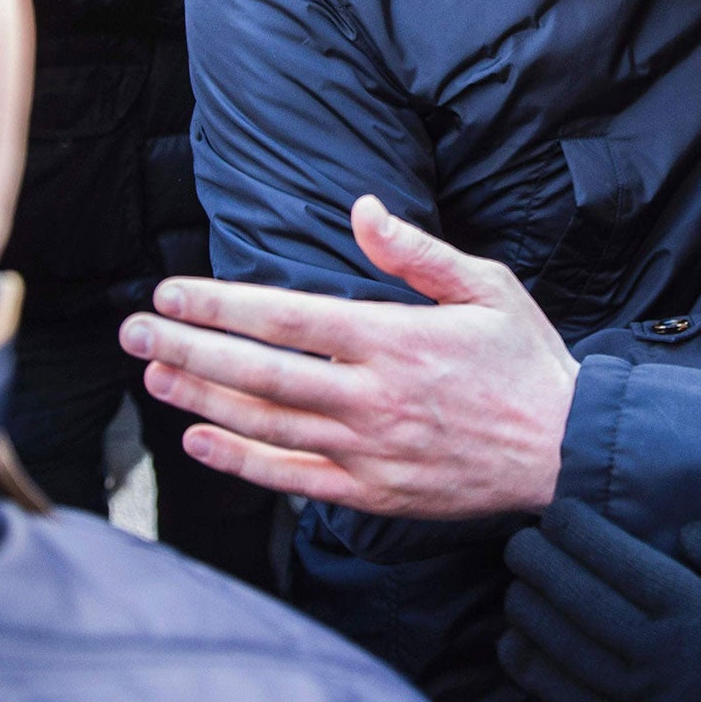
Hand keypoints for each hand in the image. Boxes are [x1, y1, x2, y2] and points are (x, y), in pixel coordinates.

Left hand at [118, 196, 578, 517]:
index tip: (171, 292)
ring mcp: (368, 449)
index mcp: (395, 338)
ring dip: (200, 399)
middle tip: (132, 331)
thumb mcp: (486, 286)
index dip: (219, 305)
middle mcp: (371, 395)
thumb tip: (361, 209)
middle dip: (187, 347)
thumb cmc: (527, 362)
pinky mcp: (372, 492)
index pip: (285, 318)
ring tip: (153, 375)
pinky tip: (200, 441)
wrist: (568, 450)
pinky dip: (241, 461)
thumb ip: (415, 251)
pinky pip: (292, 478)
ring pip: (265, 424)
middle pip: (258, 371)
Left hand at [501, 502, 700, 701]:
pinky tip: (517, 643)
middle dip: (539, 564)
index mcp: (700, 618)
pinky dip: (532, 668)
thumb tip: (683, 531)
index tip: (556, 510)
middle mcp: (660, 660)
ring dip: (528, 609)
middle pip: (577, 600)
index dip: (576, 531)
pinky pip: (565, 701)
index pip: (618, 562)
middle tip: (518, 539)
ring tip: (516, 581)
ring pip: (562, 648)